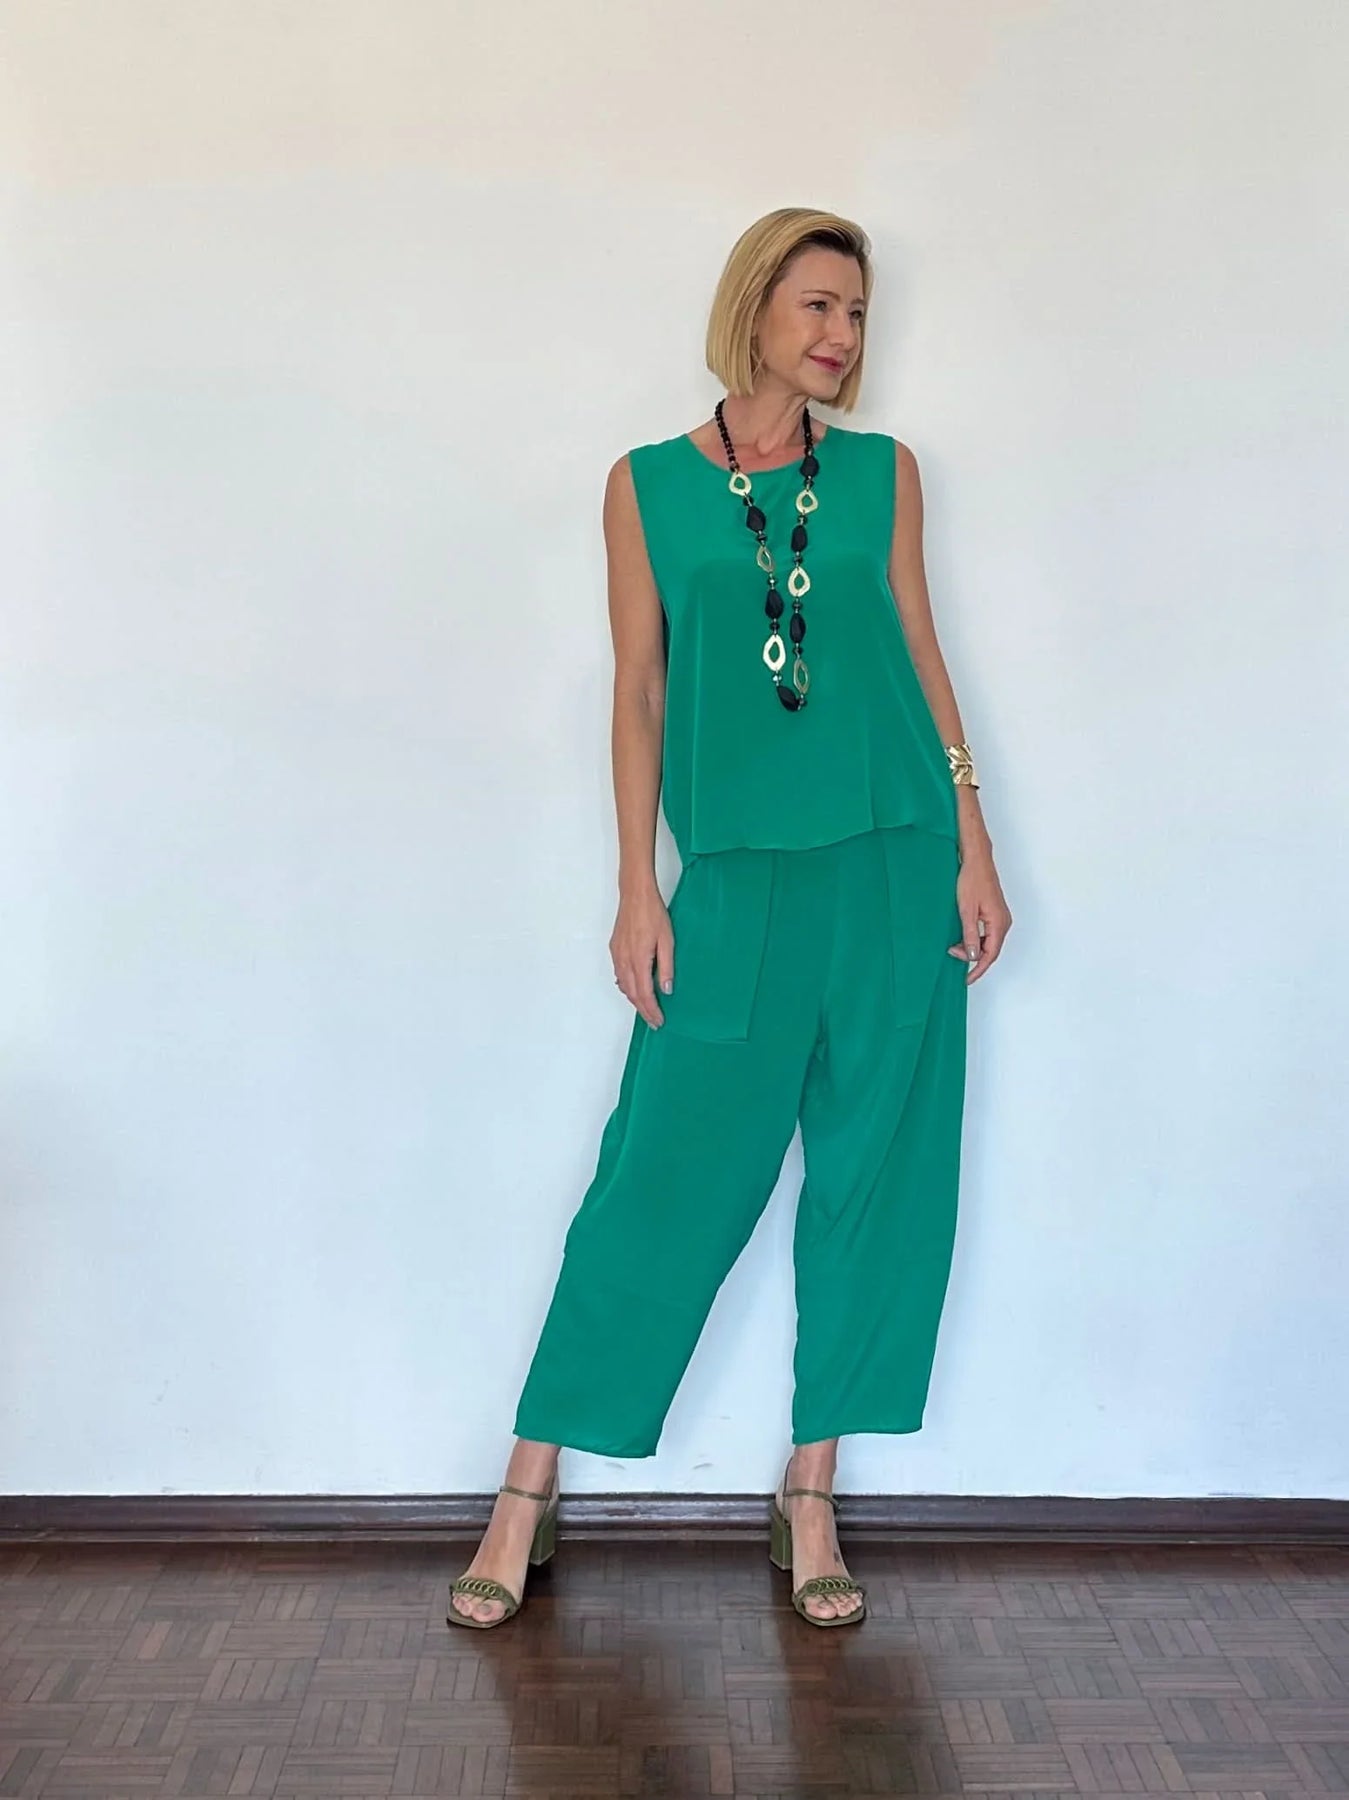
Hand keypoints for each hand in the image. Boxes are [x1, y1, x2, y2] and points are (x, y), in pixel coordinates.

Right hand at [610, 885, 674, 1027]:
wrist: (635, 895)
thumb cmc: (653, 913)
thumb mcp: (667, 940)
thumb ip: (666, 967)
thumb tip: (666, 989)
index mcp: (639, 960)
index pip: (644, 994)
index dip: (651, 1010)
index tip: (658, 1021)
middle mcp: (624, 960)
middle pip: (632, 994)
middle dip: (643, 1010)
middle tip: (653, 1021)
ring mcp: (617, 955)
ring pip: (624, 986)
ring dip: (634, 1000)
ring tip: (646, 1009)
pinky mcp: (614, 949)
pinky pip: (619, 975)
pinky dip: (626, 987)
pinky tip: (633, 989)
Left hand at [948, 849, 1011, 985]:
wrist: (976, 860)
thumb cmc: (971, 880)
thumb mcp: (966, 910)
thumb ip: (970, 935)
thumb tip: (973, 956)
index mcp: (999, 923)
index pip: (990, 954)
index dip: (978, 969)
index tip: (967, 979)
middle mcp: (1003, 922)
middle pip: (990, 950)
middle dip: (972, 957)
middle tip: (953, 955)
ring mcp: (1000, 917)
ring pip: (988, 942)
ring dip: (973, 947)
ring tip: (955, 947)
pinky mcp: (994, 913)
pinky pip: (987, 933)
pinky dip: (975, 939)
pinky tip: (963, 938)